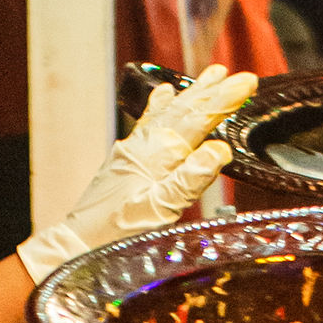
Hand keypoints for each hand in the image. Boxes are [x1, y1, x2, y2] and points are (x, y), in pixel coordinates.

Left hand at [17, 67, 259, 283]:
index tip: (247, 82)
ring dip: (191, 93)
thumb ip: (188, 181)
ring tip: (211, 75)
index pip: (197, 120)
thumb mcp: (157, 212)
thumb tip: (219, 151)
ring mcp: (134, 150)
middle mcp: (145, 146)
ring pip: (168, 113)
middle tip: (238, 75)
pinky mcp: (125, 160)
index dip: (224, 100)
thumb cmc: (115, 236)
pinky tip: (164, 94)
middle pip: (184, 110)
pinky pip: (149, 123)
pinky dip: (160, 106)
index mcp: (157, 156)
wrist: (76, 246)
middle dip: (213, 92)